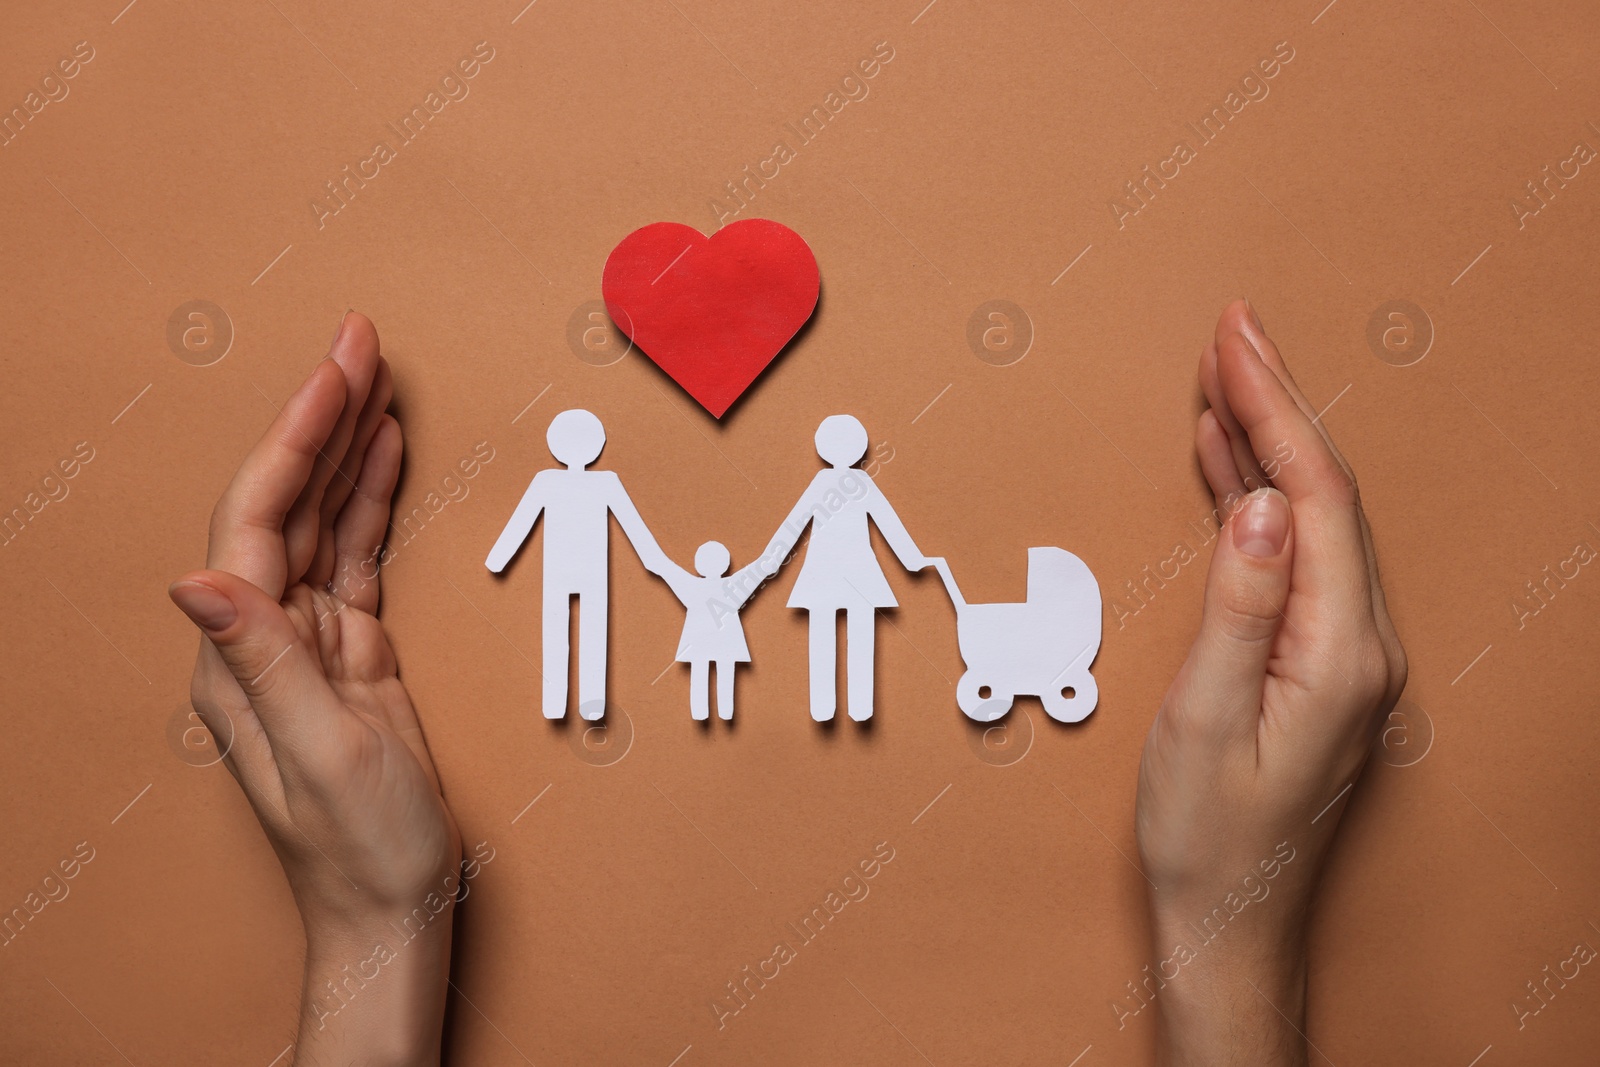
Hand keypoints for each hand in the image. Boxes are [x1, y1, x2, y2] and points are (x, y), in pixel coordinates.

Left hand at [168, 313, 459, 1065]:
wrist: (391, 908)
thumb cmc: (360, 848)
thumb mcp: (321, 756)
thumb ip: (264, 662)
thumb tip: (193, 577)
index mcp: (244, 656)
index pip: (260, 521)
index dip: (297, 440)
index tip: (336, 373)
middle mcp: (264, 637)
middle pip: (287, 502)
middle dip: (322, 416)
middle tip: (359, 340)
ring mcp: (309, 641)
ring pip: (325, 519)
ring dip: (348, 446)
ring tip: (376, 378)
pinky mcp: (351, 652)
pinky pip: (358, 555)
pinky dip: (373, 501)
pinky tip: (386, 458)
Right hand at [1134, 300, 1405, 1064]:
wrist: (1228, 918)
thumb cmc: (1209, 835)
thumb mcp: (1204, 720)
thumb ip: (1237, 607)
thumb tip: (1255, 505)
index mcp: (1339, 650)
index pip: (1310, 497)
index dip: (1272, 410)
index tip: (1233, 343)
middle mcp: (1358, 643)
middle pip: (1322, 492)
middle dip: (1275, 403)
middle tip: (1231, 330)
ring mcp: (1342, 653)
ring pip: (1308, 516)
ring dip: (1264, 442)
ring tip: (1221, 378)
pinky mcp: (1315, 662)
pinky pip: (1292, 554)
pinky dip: (1255, 498)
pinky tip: (1225, 467)